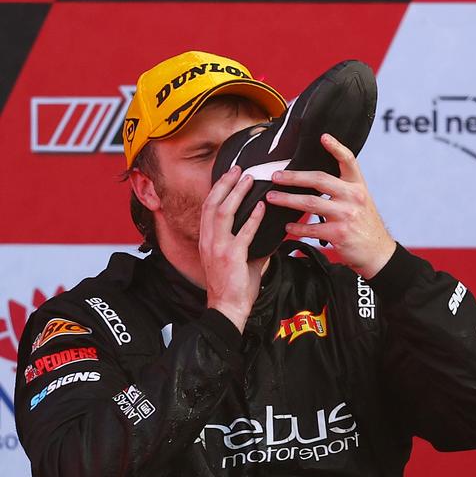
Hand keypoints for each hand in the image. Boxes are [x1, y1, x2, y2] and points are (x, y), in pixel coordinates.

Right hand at [201, 165, 268, 332]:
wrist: (228, 307)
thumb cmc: (233, 285)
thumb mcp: (239, 259)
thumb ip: (249, 243)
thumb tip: (267, 233)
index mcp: (207, 239)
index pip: (208, 207)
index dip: (218, 189)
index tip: (229, 175)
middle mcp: (208, 240)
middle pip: (212, 203)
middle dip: (225, 184)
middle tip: (238, 169)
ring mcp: (217, 247)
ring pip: (223, 213)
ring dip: (236, 194)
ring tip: (249, 180)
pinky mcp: (231, 256)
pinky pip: (243, 233)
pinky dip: (253, 218)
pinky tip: (262, 207)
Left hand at [266, 133, 396, 278]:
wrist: (378, 252)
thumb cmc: (364, 224)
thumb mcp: (360, 201)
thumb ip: (343, 188)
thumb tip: (314, 177)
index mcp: (358, 186)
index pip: (349, 161)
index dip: (336, 148)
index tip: (323, 137)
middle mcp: (354, 197)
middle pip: (319, 179)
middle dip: (294, 176)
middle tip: (276, 176)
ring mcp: (346, 215)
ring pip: (310, 203)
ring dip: (287, 200)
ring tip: (272, 197)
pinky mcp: (339, 234)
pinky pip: (311, 227)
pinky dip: (296, 227)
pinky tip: (287, 226)